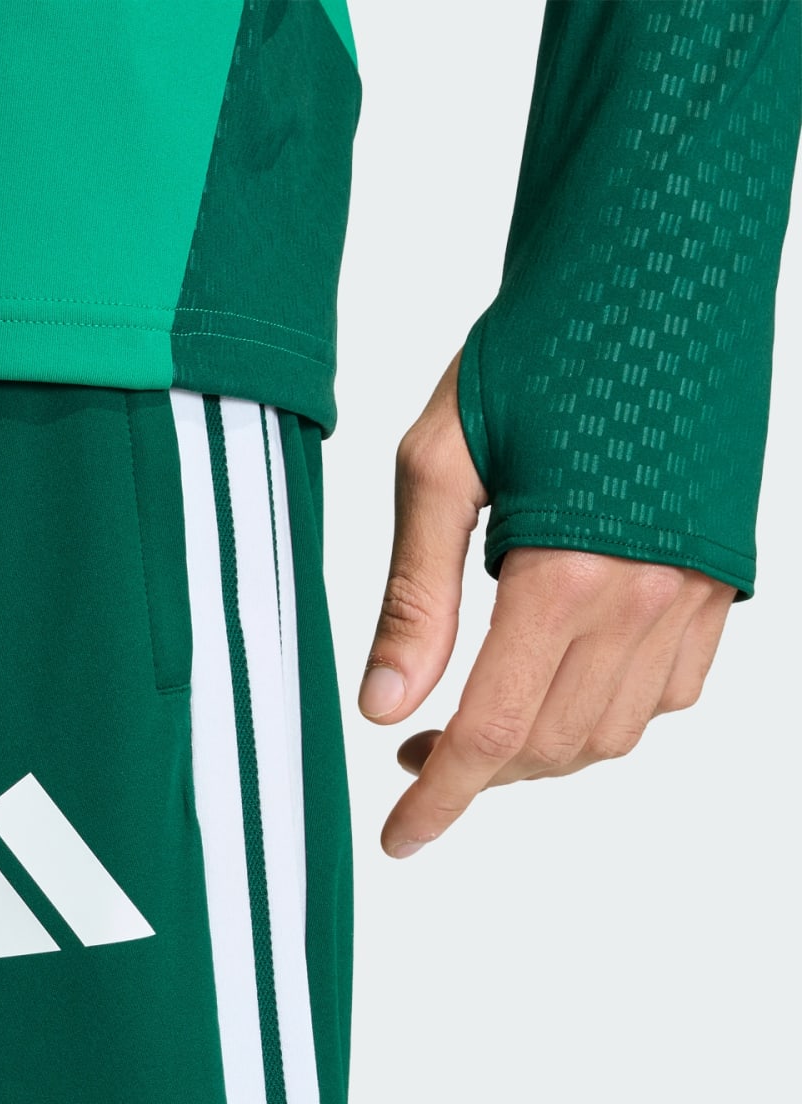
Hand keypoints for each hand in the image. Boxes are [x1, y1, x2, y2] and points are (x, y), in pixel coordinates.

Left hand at [359, 355, 732, 856]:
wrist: (662, 257)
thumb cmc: (540, 344)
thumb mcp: (439, 463)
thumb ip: (414, 597)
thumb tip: (383, 709)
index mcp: (569, 571)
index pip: (495, 733)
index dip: (440, 799)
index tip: (398, 840)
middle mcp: (649, 595)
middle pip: (555, 748)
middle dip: (479, 772)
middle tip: (416, 745)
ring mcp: (699, 590)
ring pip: (616, 732)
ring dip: (541, 750)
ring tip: (475, 716)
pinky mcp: (726, 575)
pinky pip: (672, 691)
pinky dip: (609, 710)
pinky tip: (555, 675)